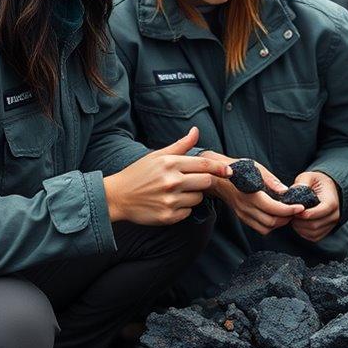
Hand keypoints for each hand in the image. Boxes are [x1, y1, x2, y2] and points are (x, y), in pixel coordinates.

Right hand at [103, 127, 232, 224]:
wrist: (118, 196)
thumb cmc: (138, 173)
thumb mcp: (157, 155)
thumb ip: (180, 145)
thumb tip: (196, 131)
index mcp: (170, 164)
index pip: (203, 165)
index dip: (219, 168)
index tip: (230, 171)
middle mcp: (172, 182)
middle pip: (206, 182)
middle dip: (204, 181)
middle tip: (193, 181)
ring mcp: (170, 200)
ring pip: (198, 198)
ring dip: (193, 195)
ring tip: (177, 192)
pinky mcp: (168, 216)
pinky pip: (188, 212)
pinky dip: (183, 208)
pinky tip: (170, 202)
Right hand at [199, 151, 304, 234]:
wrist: (218, 177)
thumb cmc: (238, 169)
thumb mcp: (256, 167)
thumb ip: (271, 180)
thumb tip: (285, 191)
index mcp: (251, 195)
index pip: (274, 209)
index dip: (290, 210)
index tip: (300, 207)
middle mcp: (246, 208)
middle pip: (272, 222)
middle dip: (287, 218)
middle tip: (296, 210)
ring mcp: (243, 214)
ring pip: (266, 228)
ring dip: (279, 223)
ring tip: (287, 213)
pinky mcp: (242, 217)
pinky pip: (259, 228)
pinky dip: (270, 225)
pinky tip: (276, 215)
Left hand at [290, 171, 340, 241]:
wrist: (327, 188)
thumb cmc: (316, 182)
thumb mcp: (309, 177)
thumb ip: (302, 183)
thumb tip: (292, 192)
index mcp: (332, 202)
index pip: (320, 212)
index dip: (305, 214)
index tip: (295, 211)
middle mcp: (334, 215)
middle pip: (314, 225)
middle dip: (299, 221)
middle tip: (290, 214)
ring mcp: (331, 224)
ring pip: (313, 233)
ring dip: (300, 228)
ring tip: (294, 218)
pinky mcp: (326, 230)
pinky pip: (313, 237)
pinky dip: (303, 233)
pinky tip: (298, 223)